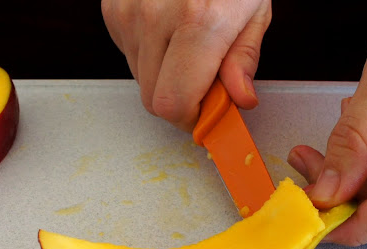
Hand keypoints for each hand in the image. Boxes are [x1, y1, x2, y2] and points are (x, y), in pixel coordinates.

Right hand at [101, 0, 270, 130]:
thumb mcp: (254, 8)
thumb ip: (243, 59)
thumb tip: (239, 99)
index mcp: (199, 21)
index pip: (173, 104)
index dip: (191, 120)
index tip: (208, 115)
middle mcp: (155, 17)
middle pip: (154, 99)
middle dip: (181, 101)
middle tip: (204, 82)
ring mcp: (128, 12)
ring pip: (140, 79)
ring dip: (166, 76)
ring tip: (187, 45)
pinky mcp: (113, 8)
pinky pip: (129, 55)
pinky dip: (150, 54)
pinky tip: (168, 30)